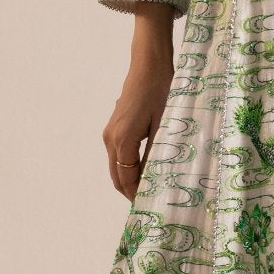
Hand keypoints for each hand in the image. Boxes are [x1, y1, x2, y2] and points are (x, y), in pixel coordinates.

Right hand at [102, 3, 174, 197]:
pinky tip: (145, 170)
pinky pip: (117, 155)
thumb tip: (155, 180)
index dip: (136, 195)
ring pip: (116, 167)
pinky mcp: (113, 127)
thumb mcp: (164, 126)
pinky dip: (127, 167)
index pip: (126, 179)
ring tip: (150, 190)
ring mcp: (109, 132)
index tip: (149, 207)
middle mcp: (110, 139)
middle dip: (131, 192)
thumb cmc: (161, 92)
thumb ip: (157, 154)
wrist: (149, 65)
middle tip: (150, 204)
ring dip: (129, 180)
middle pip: (116, 176)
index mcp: (122, 141)